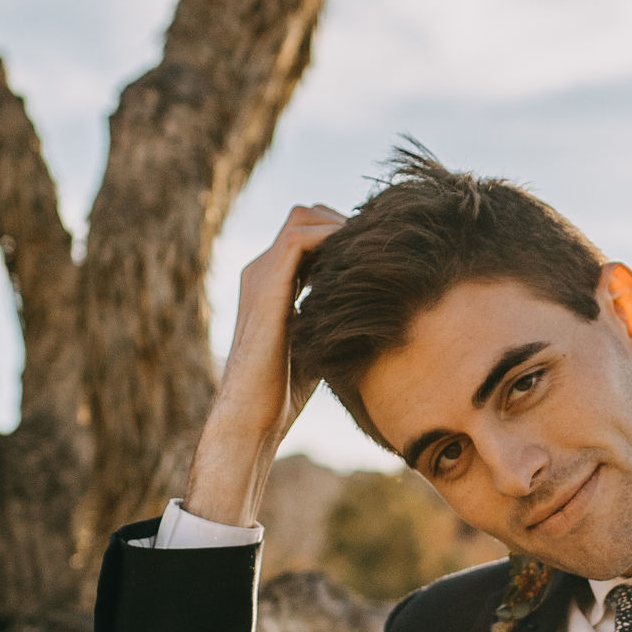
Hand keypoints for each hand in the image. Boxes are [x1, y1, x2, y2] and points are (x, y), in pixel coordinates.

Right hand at [183, 204, 346, 526]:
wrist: (251, 415)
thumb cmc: (283, 392)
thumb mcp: (316, 342)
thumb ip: (332, 318)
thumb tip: (374, 310)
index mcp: (271, 283)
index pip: (308, 234)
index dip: (343, 236)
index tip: (378, 254)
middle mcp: (261, 271)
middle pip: (306, 216)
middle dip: (345, 224)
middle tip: (380, 249)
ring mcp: (260, 274)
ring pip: (303, 216)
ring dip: (341, 225)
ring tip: (373, 251)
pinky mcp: (266, 285)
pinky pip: (300, 237)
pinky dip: (332, 237)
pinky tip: (359, 262)